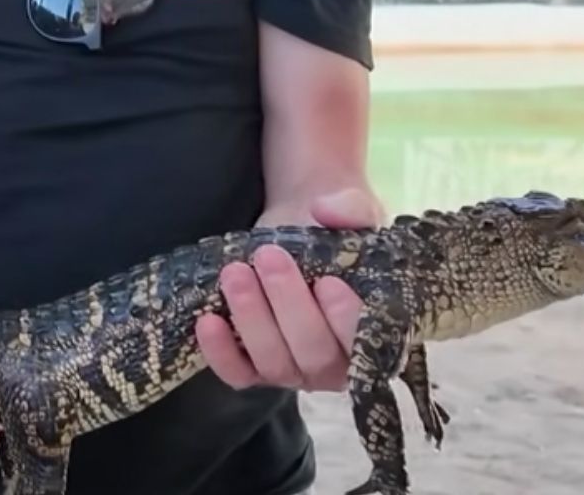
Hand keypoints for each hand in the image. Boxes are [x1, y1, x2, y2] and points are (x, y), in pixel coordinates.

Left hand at [194, 187, 382, 392]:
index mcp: (376, 333)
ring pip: (274, 363)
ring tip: (234, 273)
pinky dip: (220, 353)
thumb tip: (327, 209)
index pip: (365, 341)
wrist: (301, 227)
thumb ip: (353, 209)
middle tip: (269, 257)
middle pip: (314, 355)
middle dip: (289, 306)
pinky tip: (207, 320)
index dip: (346, 319)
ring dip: (251, 319)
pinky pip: (238, 373)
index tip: (328, 281)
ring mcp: (295, 369)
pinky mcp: (255, 367)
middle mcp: (338, 364)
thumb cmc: (337, 231)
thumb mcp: (355, 212)